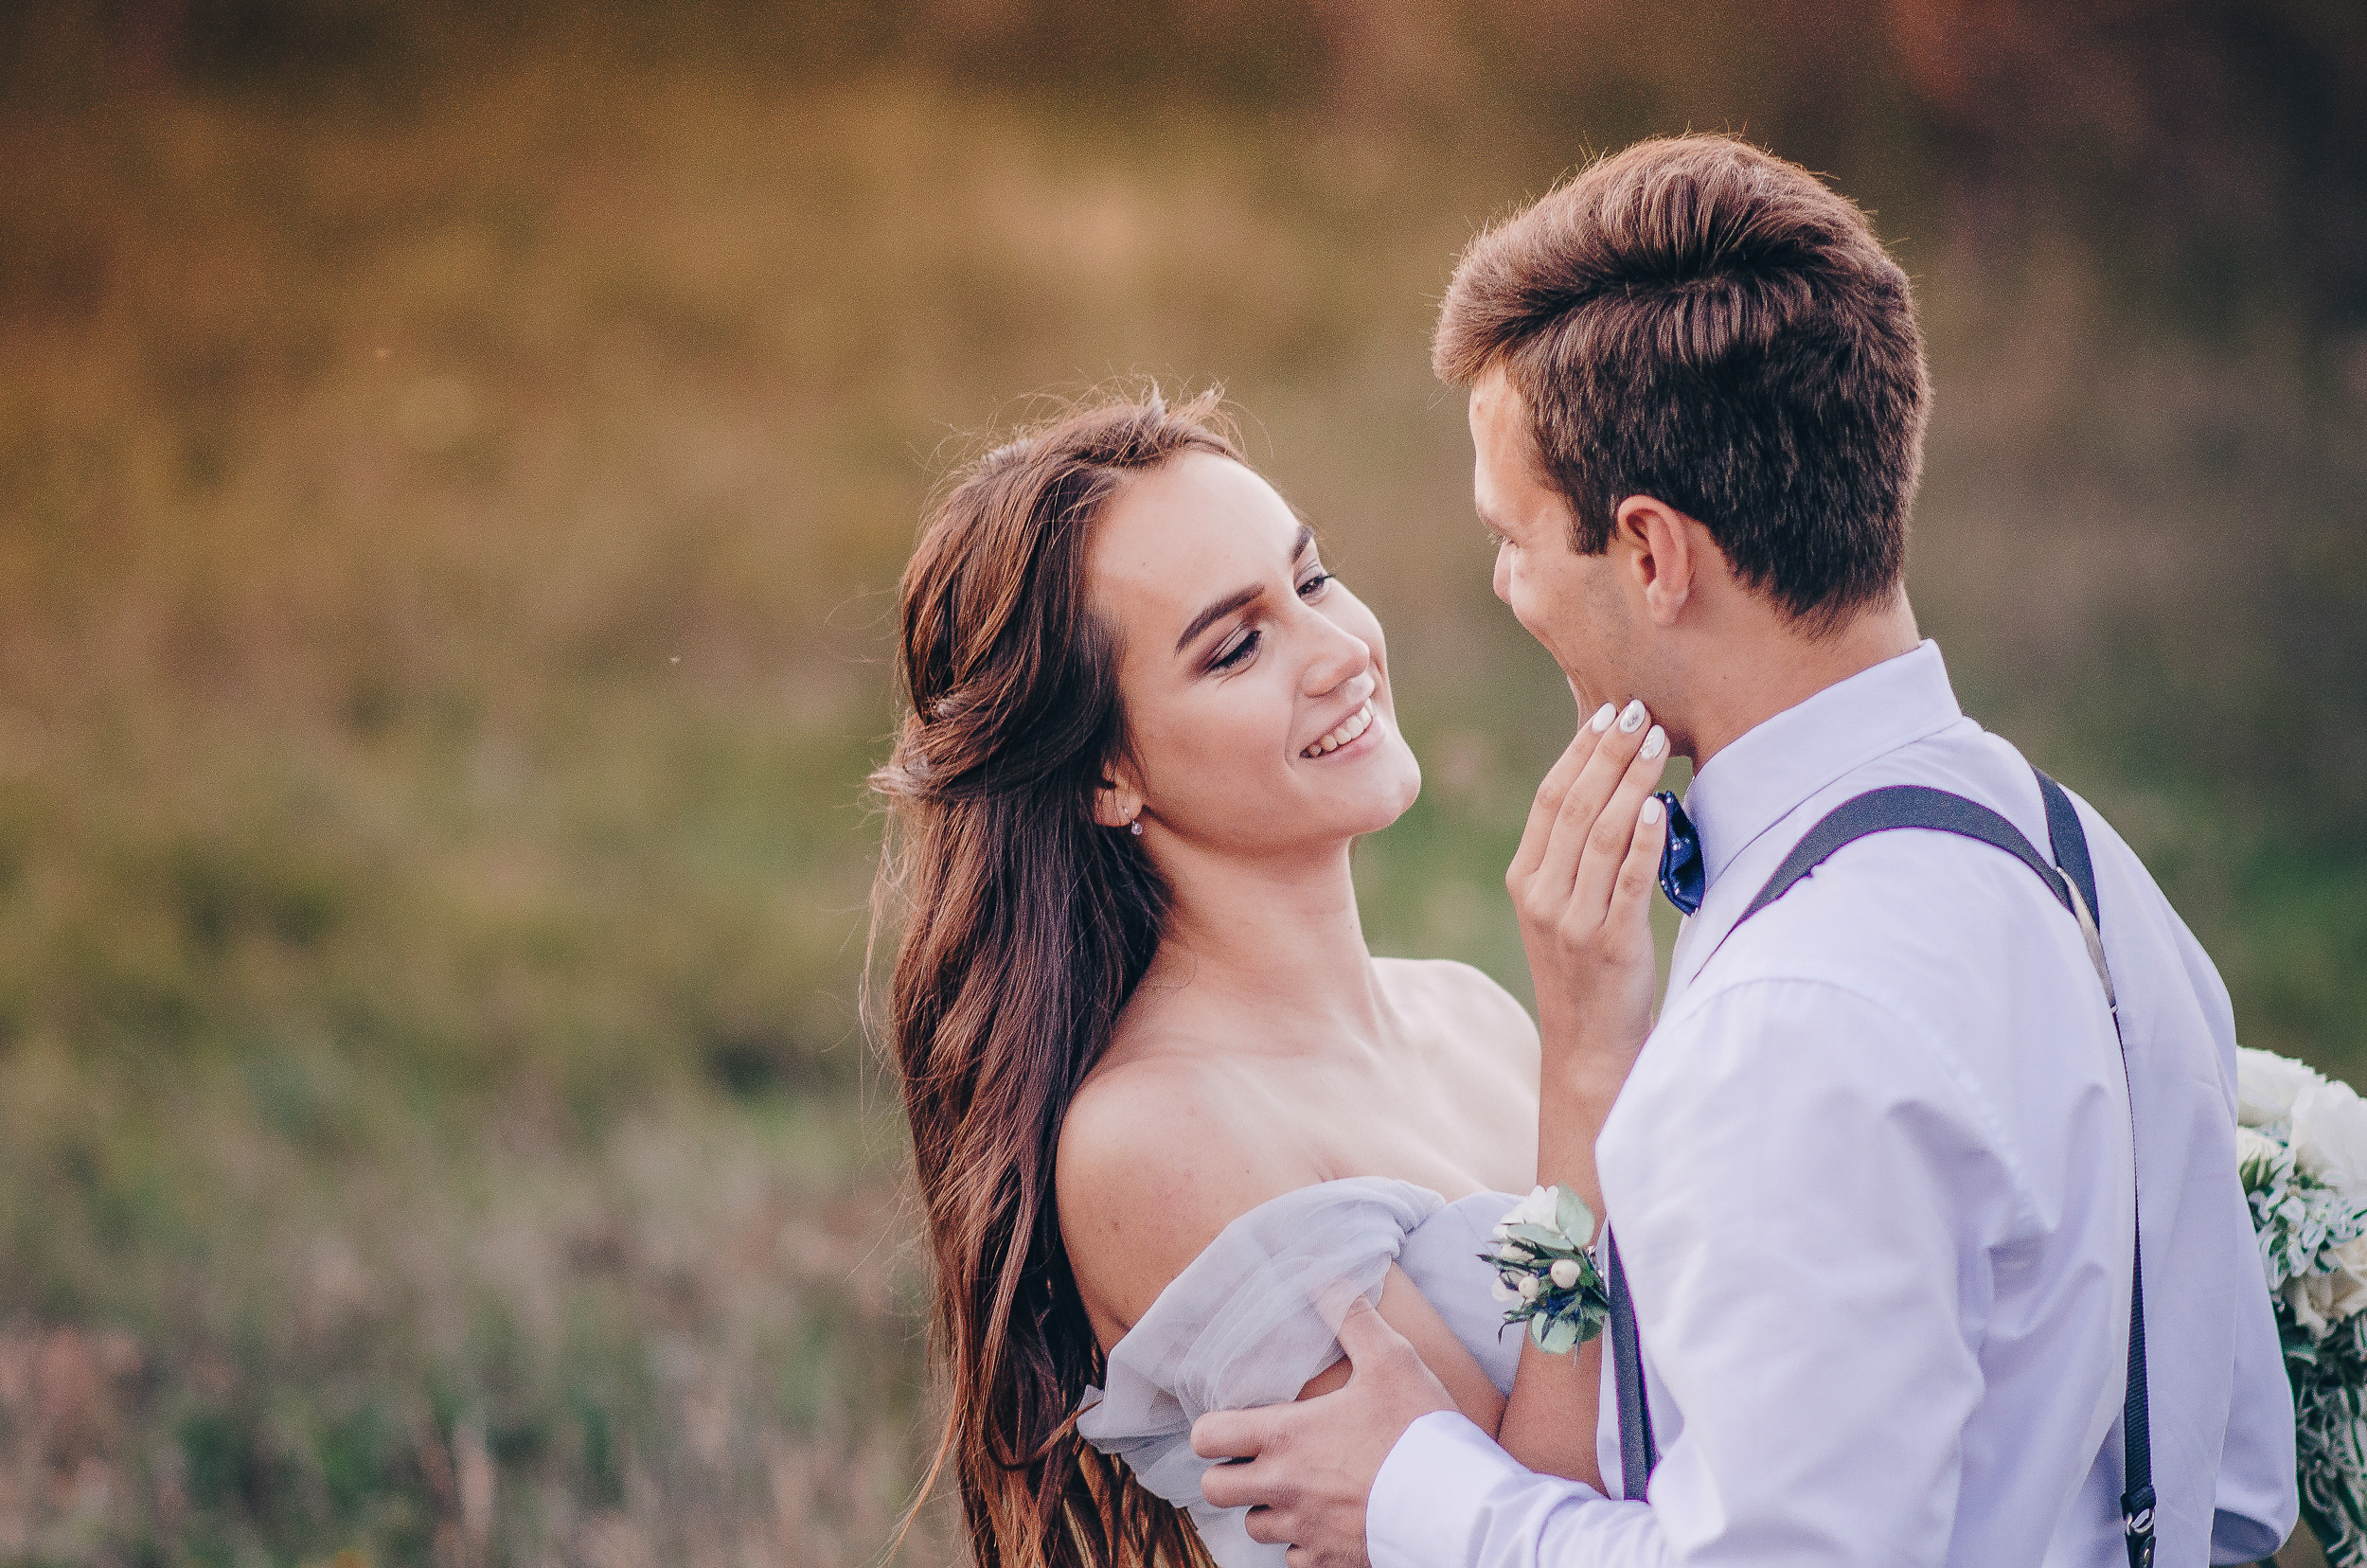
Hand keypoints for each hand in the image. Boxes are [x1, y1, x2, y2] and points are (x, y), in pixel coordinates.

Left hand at [1191, 1298, 1455, 1567]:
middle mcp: (1283, 1487)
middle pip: (1213, 1490)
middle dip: (1228, 1473)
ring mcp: (1304, 1529)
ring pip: (1253, 1526)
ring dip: (1266, 1508)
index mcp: (1286, 1436)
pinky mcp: (1329, 1560)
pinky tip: (1324, 1520)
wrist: (1456, 1506)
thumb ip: (1352, 1318)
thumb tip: (1323, 1280)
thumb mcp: (1392, 1360)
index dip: (1211, 1430)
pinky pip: (1293, 1558)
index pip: (1207, 1438)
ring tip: (1295, 1488)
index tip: (1233, 1424)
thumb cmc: (1420, 1430)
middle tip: (1257, 1458)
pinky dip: (1301, 1542)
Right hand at [1507, 698, 1670, 1099]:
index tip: (1609, 713)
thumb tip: (1607, 783)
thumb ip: (1576, 853)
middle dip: (1610, 753)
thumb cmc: (1586, 969)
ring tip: (1658, 742)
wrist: (1588, 1046)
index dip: (1579, 751)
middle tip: (1640, 711)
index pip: (1550, 799)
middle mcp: (1541, 896)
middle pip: (1576, 806)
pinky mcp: (1609, 944)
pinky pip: (1628, 880)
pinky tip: (1658, 806)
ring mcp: (1572, 921)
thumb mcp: (1563, 906)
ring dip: (1632, 780)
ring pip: (1603, 834)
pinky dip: (1643, 839)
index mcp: (1525, 879)